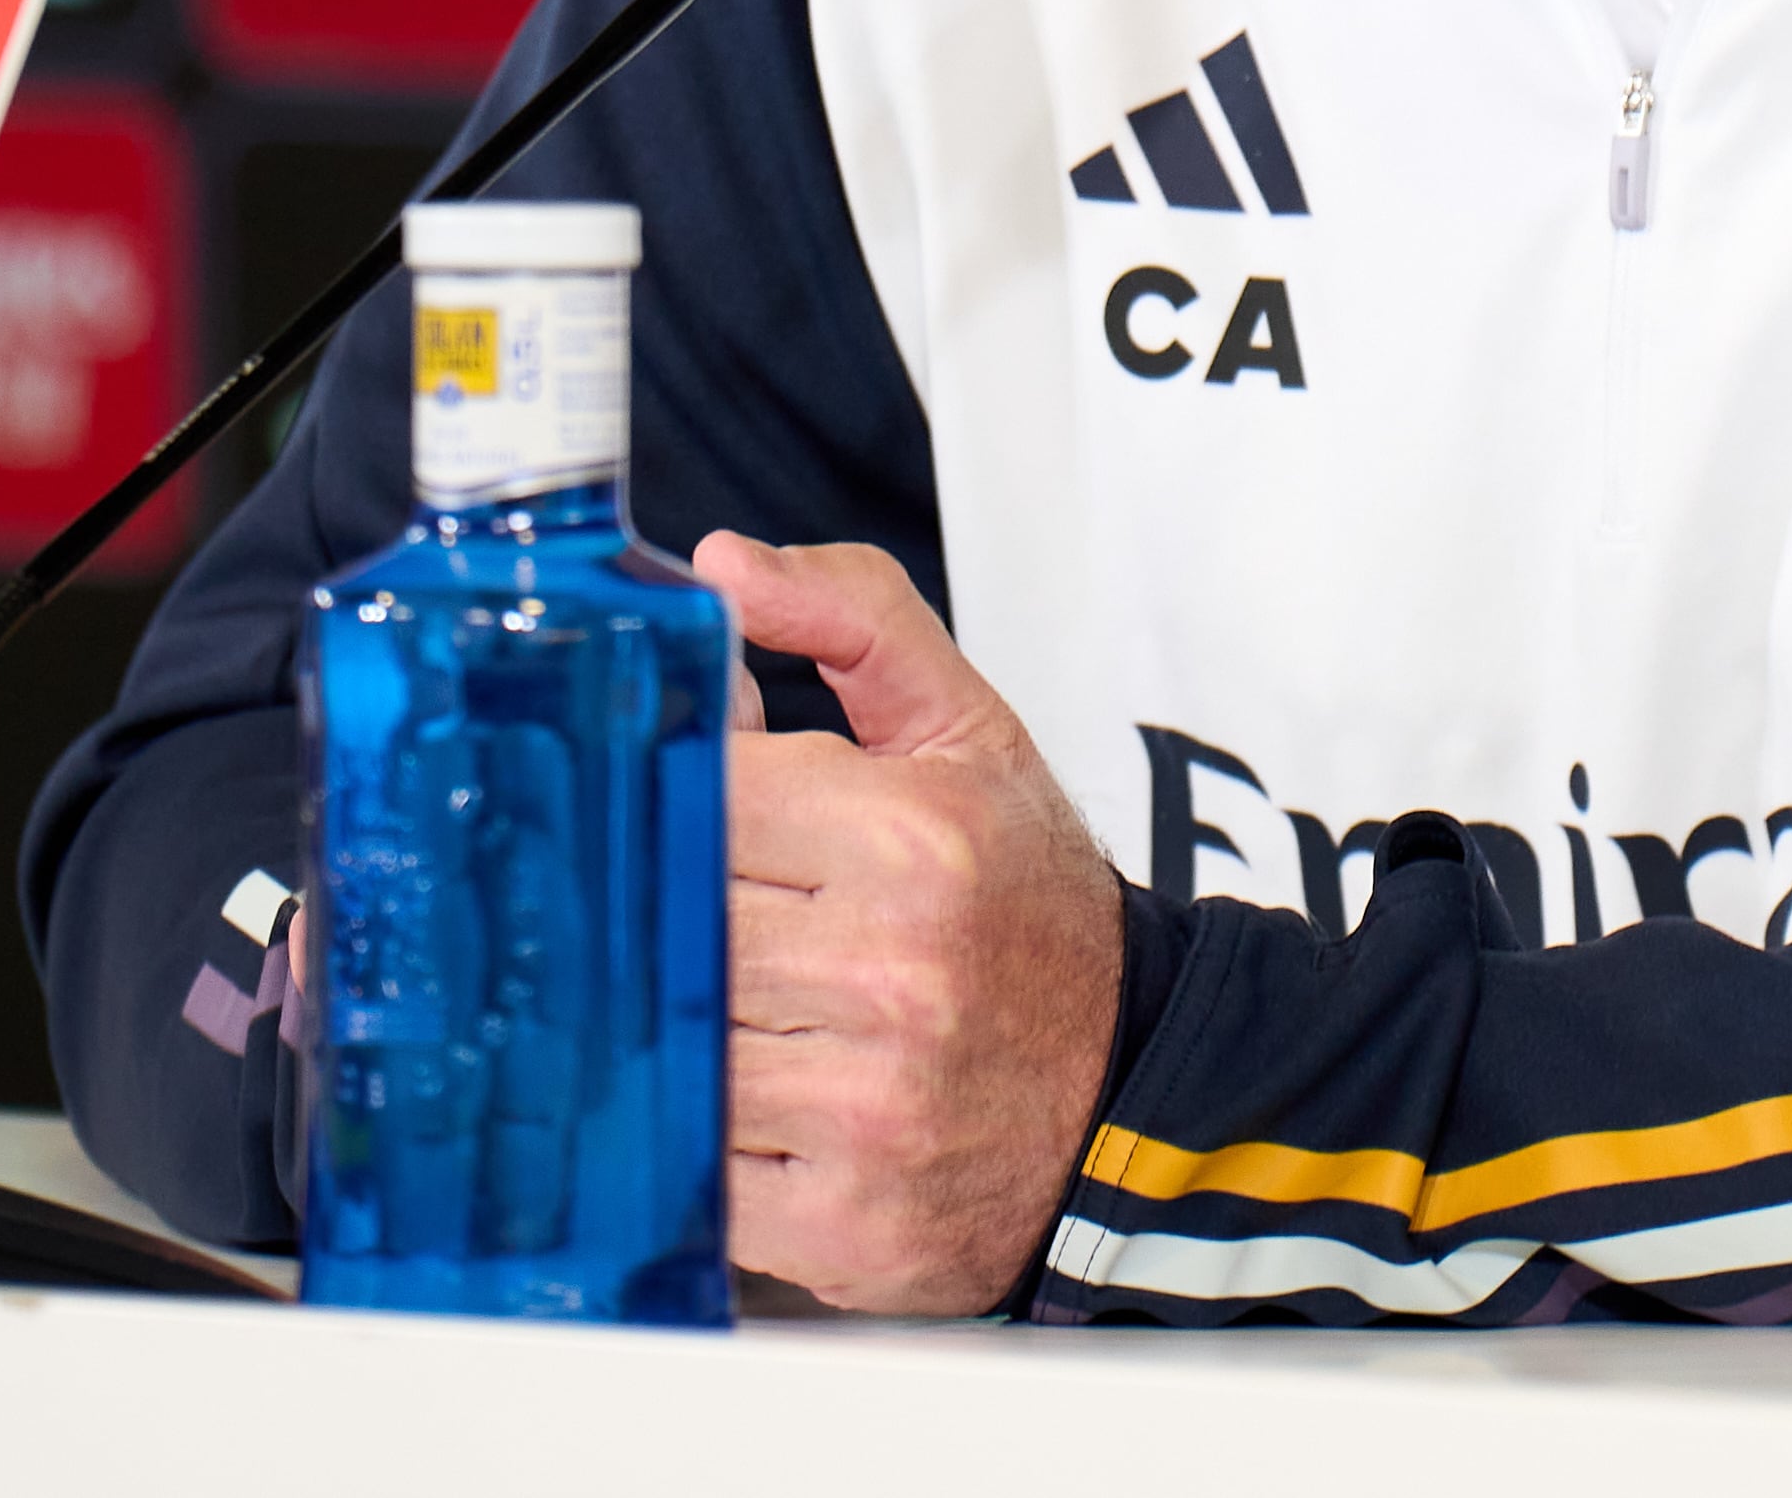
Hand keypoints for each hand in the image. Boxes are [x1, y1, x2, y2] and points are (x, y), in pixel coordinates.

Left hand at [693, 534, 1125, 1314]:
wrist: (1131, 1092)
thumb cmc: (1030, 907)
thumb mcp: (966, 733)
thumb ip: (852, 620)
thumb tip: (722, 568)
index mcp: (913, 837)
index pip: (702, 798)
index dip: (669, 806)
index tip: (671, 817)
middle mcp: (891, 971)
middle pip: (672, 929)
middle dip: (660, 925)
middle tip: (686, 922)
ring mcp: (866, 1108)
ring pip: (673, 1051)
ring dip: (673, 1035)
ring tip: (720, 1012)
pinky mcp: (845, 1224)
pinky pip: (698, 1176)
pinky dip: (700, 1147)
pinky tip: (747, 1109)